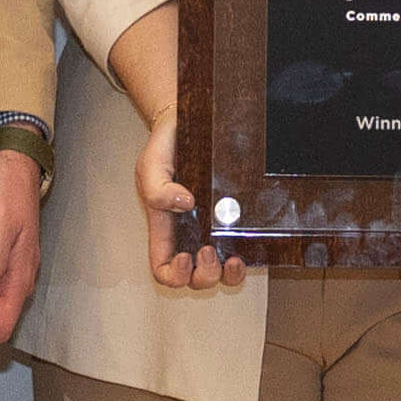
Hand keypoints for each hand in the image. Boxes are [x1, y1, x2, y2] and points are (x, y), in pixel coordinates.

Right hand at [133, 109, 238, 290]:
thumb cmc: (165, 149)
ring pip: (222, 271)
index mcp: (166, 229)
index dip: (173, 275)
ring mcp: (215, 229)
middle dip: (204, 275)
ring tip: (233, 259)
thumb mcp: (150, 166)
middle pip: (196, 278)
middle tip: (209, 251)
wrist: (187, 123)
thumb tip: (184, 204)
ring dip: (229, 275)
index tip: (184, 258)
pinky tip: (250, 247)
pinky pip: (244, 248)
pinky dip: (249, 257)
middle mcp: (191, 235)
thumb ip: (157, 188)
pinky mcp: (236, 218)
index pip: (164, 269)